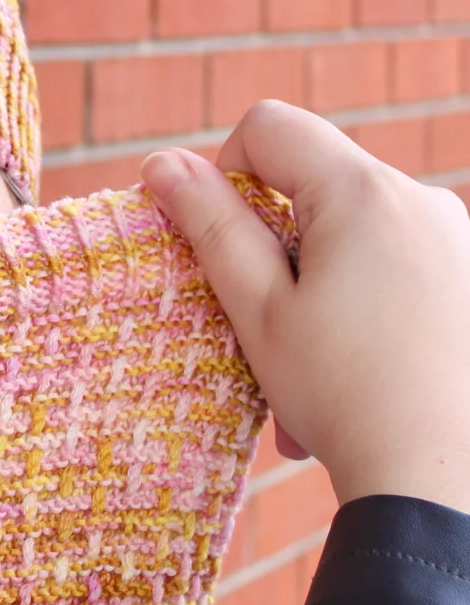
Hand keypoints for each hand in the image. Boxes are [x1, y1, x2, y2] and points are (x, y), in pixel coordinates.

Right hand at [140, 100, 469, 511]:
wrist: (446, 478)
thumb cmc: (343, 393)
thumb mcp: (257, 309)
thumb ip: (211, 225)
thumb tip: (164, 163)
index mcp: (362, 193)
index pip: (269, 127)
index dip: (223, 171)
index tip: (221, 239)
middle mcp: (421, 199)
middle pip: (315, 185)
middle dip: (274, 246)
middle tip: (262, 328)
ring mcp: (457, 238)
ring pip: (354, 235)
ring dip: (315, 289)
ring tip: (308, 376)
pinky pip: (397, 267)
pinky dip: (362, 307)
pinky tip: (356, 376)